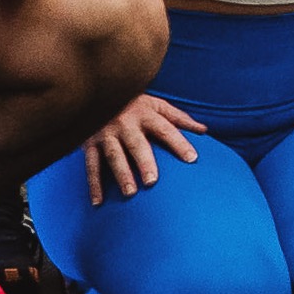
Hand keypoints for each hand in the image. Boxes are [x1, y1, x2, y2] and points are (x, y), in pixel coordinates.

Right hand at [81, 92, 208, 202]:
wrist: (99, 91)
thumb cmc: (134, 103)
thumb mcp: (157, 104)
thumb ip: (179, 118)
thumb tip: (204, 130)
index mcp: (146, 113)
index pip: (166, 129)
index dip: (179, 143)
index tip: (192, 159)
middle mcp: (125, 123)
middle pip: (137, 145)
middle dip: (144, 162)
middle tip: (152, 181)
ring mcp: (106, 133)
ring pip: (114, 156)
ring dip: (121, 174)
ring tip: (130, 192)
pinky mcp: (89, 143)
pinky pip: (91, 165)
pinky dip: (93, 184)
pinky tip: (98, 202)